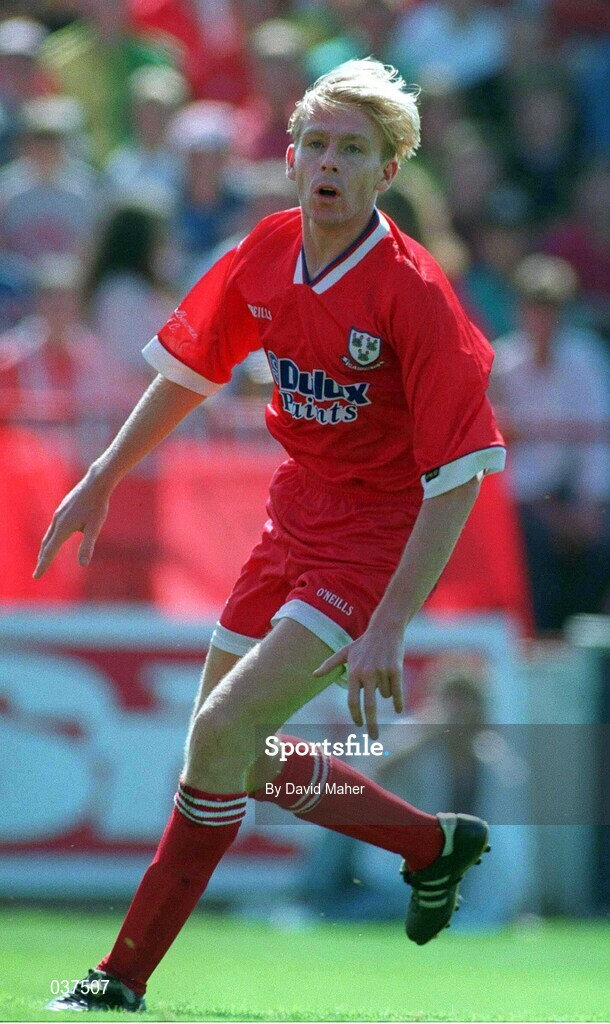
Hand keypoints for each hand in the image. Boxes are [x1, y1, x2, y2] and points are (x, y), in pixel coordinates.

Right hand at [33, 472, 110, 578]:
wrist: (96, 482)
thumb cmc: (97, 505)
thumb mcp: (94, 527)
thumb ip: (87, 546)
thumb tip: (83, 564)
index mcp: (63, 528)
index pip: (50, 551)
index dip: (43, 565)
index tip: (37, 576)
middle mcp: (57, 521)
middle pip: (46, 544)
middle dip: (42, 558)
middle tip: (38, 571)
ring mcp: (59, 513)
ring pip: (49, 534)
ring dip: (46, 547)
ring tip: (44, 557)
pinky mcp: (63, 508)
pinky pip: (54, 526)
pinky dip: (51, 536)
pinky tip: (56, 536)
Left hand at [313, 625, 404, 740]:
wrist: (385, 629)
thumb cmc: (363, 643)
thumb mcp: (345, 652)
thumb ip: (329, 665)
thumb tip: (314, 675)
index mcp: (354, 672)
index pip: (352, 701)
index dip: (356, 715)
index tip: (358, 724)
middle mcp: (367, 674)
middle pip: (369, 706)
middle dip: (371, 725)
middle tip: (373, 738)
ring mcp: (382, 672)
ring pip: (385, 695)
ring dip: (385, 690)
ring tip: (383, 672)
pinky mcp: (396, 670)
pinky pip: (397, 691)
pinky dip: (398, 701)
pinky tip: (398, 710)